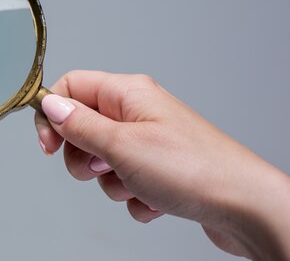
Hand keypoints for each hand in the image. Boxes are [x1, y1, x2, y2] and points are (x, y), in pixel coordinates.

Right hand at [35, 70, 289, 260]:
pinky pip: (125, 182)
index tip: (49, 145)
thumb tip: (50, 104)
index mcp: (128, 94)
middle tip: (102, 167)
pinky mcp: (159, 169)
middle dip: (83, 157)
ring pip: (102, 160)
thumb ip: (79, 125)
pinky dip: (133, 195)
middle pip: (83, 127)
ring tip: (137, 184)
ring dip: (111, 182)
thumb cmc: (193, 169)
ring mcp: (149, 141)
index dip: (52, 113)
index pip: (71, 87)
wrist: (243, 206)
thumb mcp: (121, 145)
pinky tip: (155, 198)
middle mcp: (138, 113)